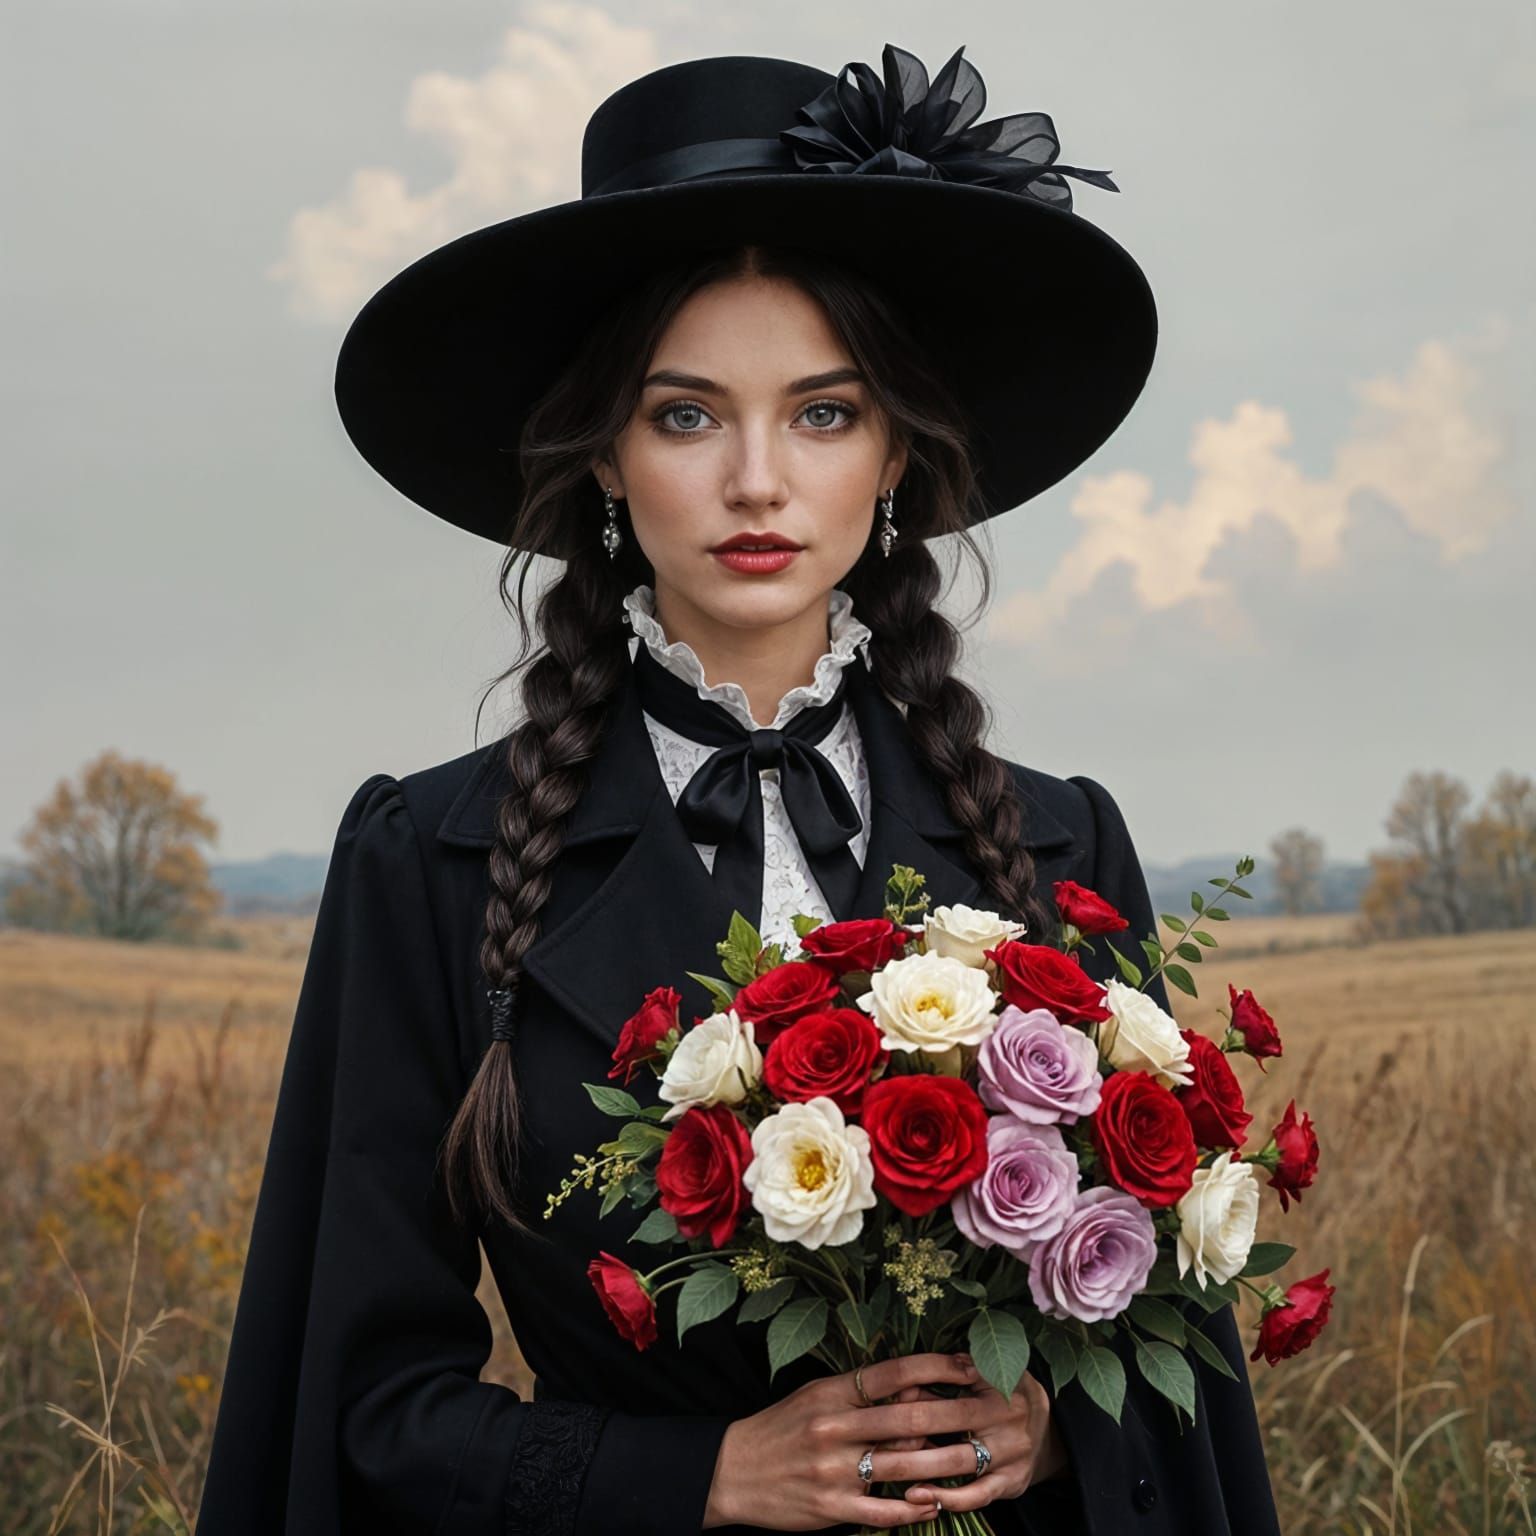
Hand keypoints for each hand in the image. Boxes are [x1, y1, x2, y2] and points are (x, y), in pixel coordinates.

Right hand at [701, 1351, 983, 1530]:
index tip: (969, 1367)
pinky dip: (914, 1510)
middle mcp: (833, 1428)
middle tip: (987, 1413)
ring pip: (902, 1467)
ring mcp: (833, 1470)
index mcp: (830, 1393)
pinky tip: (935, 1506)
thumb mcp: (816, 1396)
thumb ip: (861, 1392)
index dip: (936, 1367)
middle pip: (906, 1420)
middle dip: (953, 1416)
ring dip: (942, 1466)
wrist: (733, 1470)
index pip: (892, 1373)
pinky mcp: (831, 1508)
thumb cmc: (781, 1428)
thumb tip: (916, 1387)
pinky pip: (883, 1512)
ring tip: (973, 1461)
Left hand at [894, 1367, 1069, 1515]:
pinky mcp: (1011, 1483)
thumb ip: (950, 1372)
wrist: (1049, 1430)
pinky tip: (921, 1497)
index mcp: (998, 1382)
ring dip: (920, 1467)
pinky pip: (977, 1495)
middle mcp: (1008, 1416)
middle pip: (951, 1420)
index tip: (885, 1394)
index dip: (919, 1385)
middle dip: (909, 1427)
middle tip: (871, 1433)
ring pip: (960, 1462)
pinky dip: (948, 1498)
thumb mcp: (985, 1371)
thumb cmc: (1002, 1392)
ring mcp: (1011, 1453)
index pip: (954, 1379)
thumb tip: (904, 1382)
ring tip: (886, 1471)